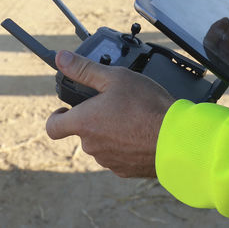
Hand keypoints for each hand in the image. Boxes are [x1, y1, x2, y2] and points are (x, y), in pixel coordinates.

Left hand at [44, 50, 175, 177]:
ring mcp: (108, 160)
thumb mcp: (115, 77)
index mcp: (84, 122)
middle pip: (82, 132)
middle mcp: (91, 145)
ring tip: (132, 118)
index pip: (52, 127)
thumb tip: (61, 59)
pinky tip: (140, 133)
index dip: (57, 117)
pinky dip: (124, 146)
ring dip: (110, 132)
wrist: (176, 139)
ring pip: (101, 144)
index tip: (66, 110)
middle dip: (94, 119)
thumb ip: (85, 69)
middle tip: (114, 105)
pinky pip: (117, 156)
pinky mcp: (124, 170)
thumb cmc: (147, 106)